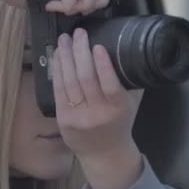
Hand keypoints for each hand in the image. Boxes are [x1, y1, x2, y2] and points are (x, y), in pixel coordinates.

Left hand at [52, 28, 143, 188]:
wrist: (105, 155)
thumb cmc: (120, 124)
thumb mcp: (131, 104)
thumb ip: (128, 81)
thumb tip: (126, 49)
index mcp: (117, 109)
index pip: (110, 84)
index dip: (102, 63)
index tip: (98, 44)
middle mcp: (97, 114)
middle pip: (85, 78)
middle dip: (80, 52)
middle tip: (78, 33)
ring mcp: (78, 117)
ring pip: (69, 82)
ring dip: (65, 57)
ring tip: (65, 39)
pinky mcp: (63, 119)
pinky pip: (58, 90)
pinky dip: (57, 71)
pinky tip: (58, 57)